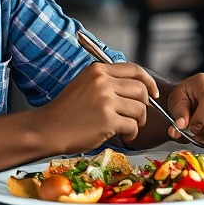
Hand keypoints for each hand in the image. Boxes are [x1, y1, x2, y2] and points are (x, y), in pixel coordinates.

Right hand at [37, 62, 157, 150]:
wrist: (49, 128)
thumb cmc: (67, 110)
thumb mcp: (85, 84)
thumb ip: (107, 82)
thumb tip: (135, 88)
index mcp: (98, 70)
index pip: (134, 69)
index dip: (149, 82)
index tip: (153, 93)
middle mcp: (103, 82)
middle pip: (141, 90)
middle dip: (144, 106)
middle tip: (137, 116)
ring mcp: (106, 100)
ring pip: (140, 109)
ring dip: (138, 122)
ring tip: (127, 127)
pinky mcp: (108, 120)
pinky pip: (132, 126)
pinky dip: (132, 134)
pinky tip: (122, 136)